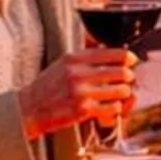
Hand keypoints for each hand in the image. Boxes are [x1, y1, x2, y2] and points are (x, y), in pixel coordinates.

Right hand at [18, 48, 137, 139]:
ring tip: (119, 95)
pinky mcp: (83, 110)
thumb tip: (107, 49)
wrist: (28, 108)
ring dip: (124, 94)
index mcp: (75, 58)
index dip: (128, 57)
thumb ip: (84, 57)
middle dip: (128, 77)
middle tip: (127, 81)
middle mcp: (78, 73)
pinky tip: (110, 107)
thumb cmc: (48, 87)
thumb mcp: (63, 64)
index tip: (132, 61)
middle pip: (121, 72)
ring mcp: (81, 92)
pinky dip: (116, 108)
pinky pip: (113, 107)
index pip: (113, 53)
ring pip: (121, 91)